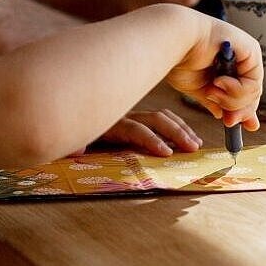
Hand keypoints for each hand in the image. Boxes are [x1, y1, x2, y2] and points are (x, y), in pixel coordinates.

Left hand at [69, 108, 202, 157]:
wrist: (70, 113)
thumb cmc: (73, 135)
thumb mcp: (72, 140)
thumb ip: (73, 145)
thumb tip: (77, 149)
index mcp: (109, 125)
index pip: (135, 129)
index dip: (151, 139)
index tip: (167, 153)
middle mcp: (123, 116)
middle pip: (154, 119)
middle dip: (175, 132)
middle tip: (192, 148)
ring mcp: (131, 116)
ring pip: (160, 116)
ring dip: (180, 128)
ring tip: (195, 143)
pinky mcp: (136, 119)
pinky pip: (160, 118)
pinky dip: (176, 125)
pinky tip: (188, 137)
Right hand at [165, 20, 263, 131]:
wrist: (173, 42)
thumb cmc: (179, 60)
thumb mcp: (200, 89)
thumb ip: (217, 102)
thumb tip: (228, 117)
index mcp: (228, 65)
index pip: (245, 93)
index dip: (241, 112)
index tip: (231, 123)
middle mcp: (241, 58)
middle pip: (252, 95)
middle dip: (238, 111)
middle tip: (227, 120)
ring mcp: (248, 53)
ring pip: (253, 93)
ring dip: (231, 99)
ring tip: (213, 90)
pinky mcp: (251, 50)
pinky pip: (253, 83)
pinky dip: (235, 90)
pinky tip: (219, 81)